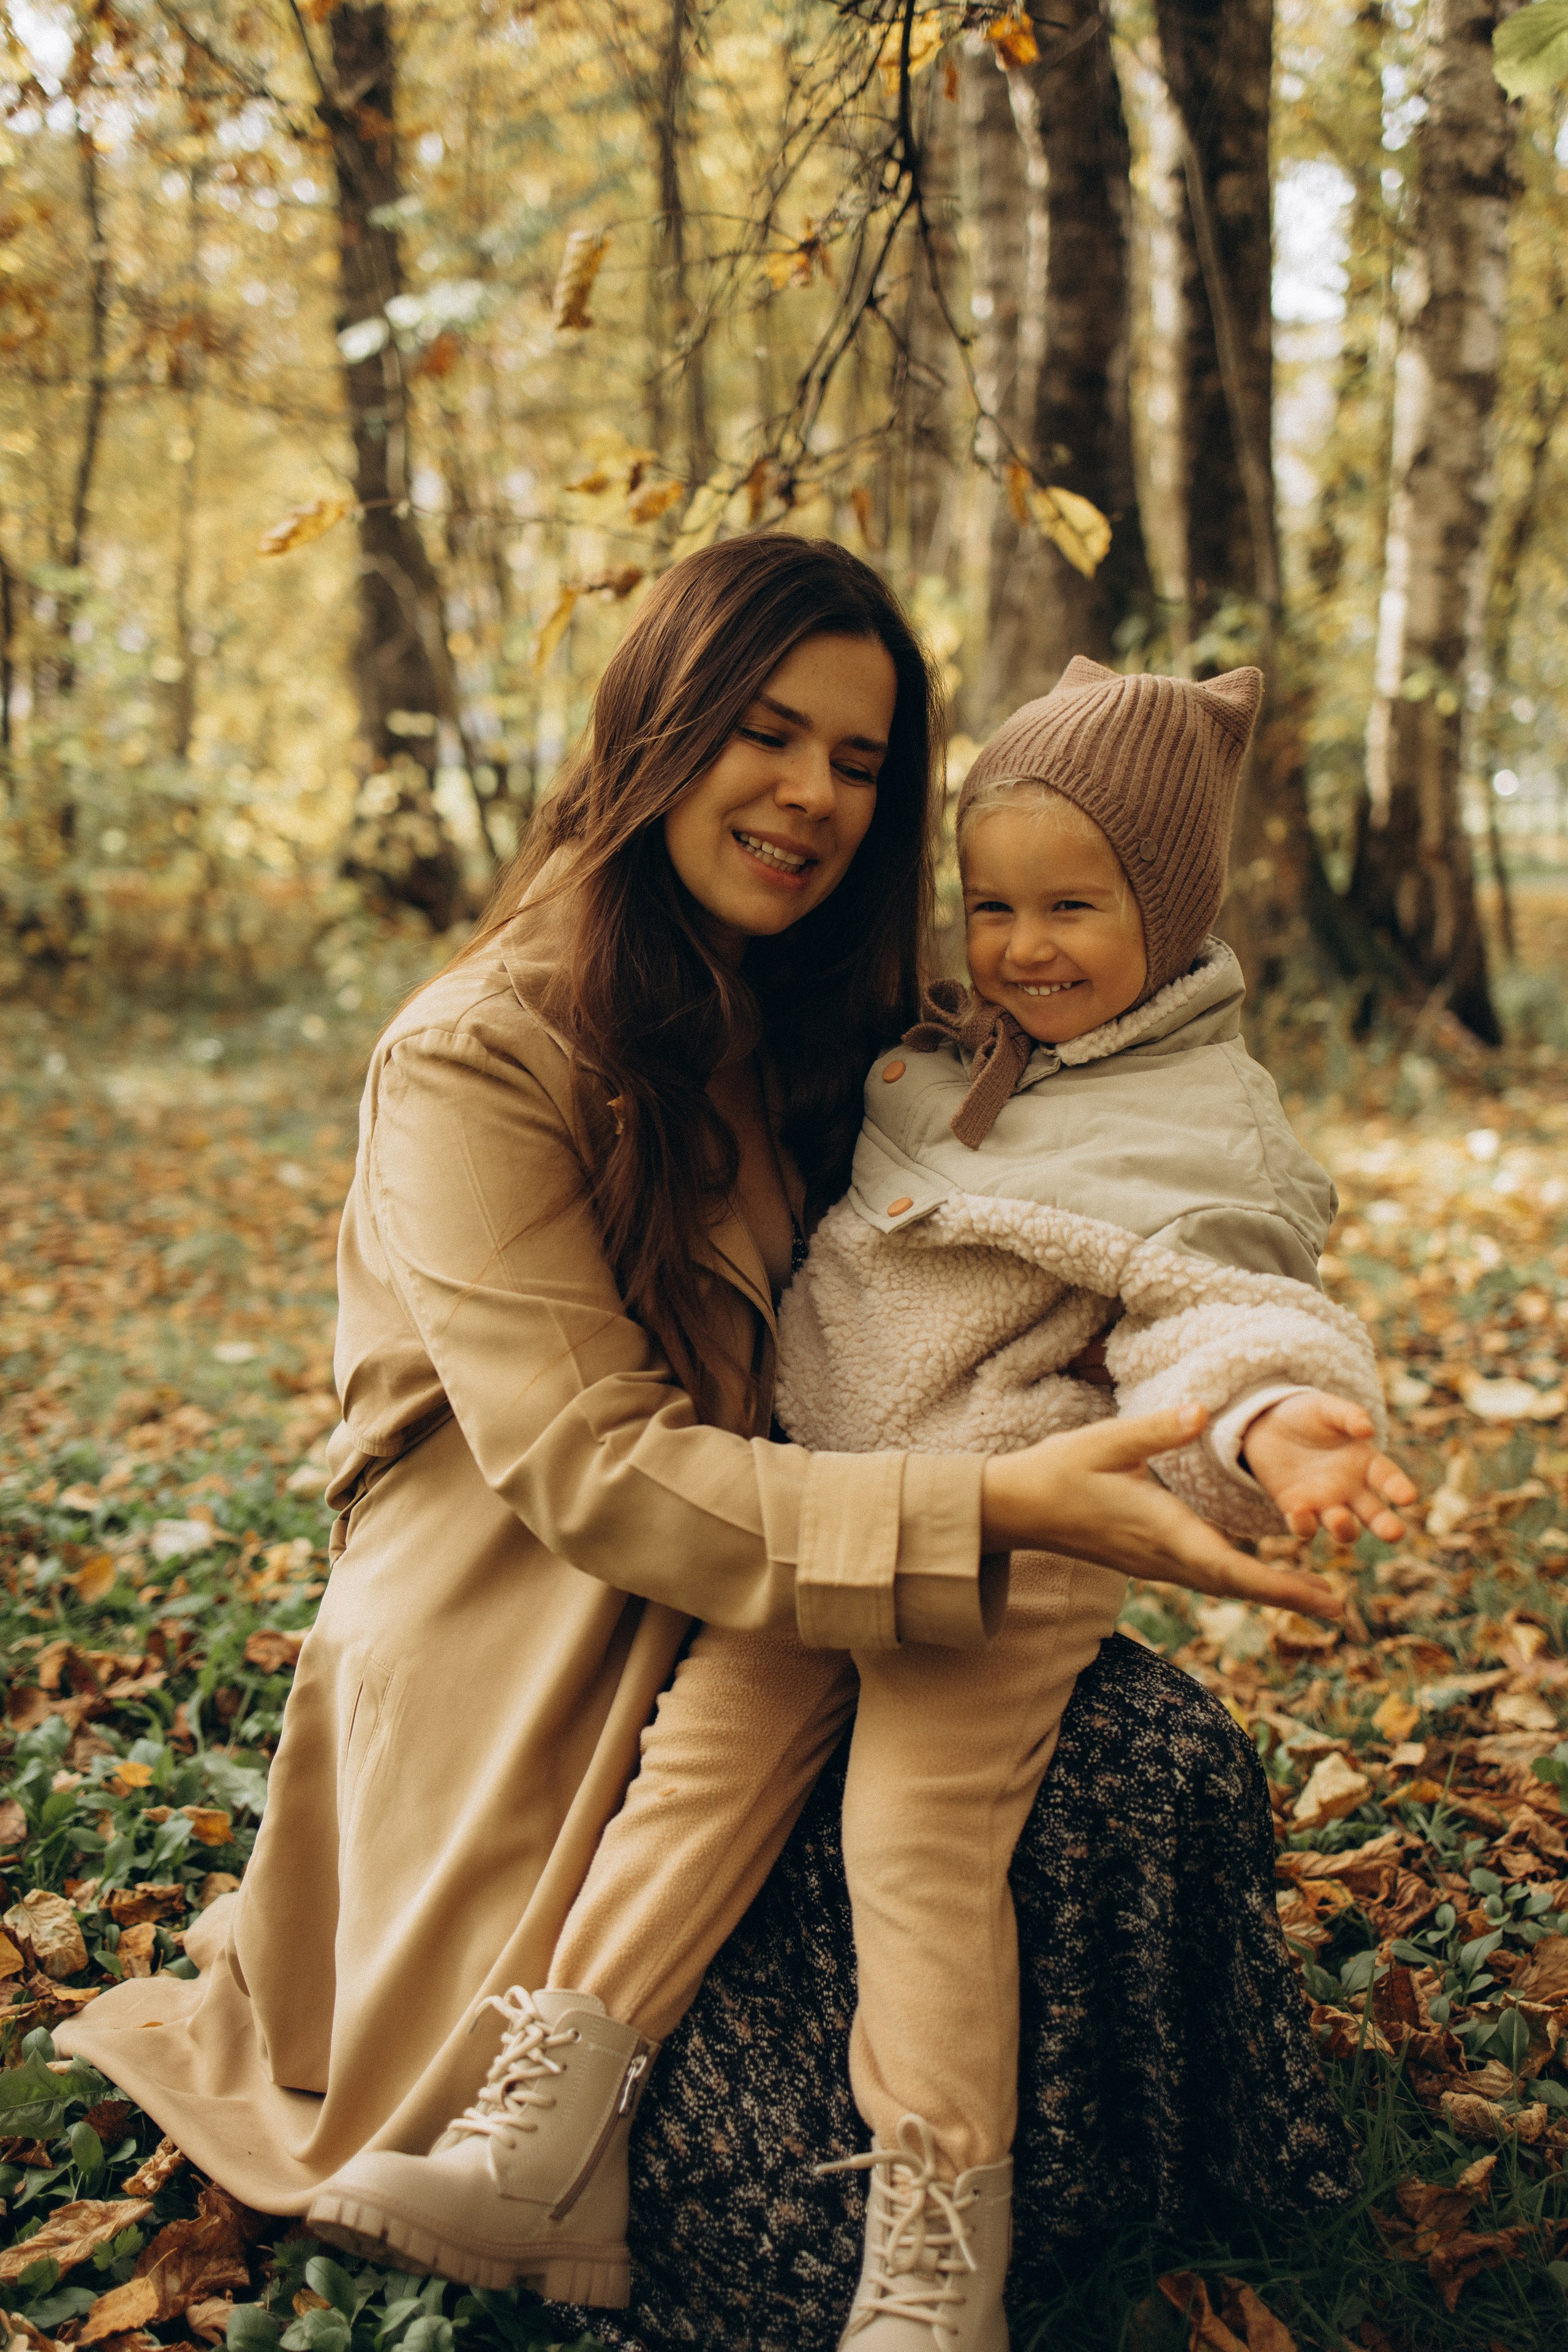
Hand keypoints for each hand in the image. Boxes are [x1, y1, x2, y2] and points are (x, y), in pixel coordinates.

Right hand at [980, 1406, 1342, 1619]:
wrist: (1015, 1508)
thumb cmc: (1056, 1471)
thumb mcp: (1104, 1440)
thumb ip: (1156, 1430)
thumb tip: (1204, 1412)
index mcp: (1160, 1528)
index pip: (1229, 1566)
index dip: (1280, 1585)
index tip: (1323, 1600)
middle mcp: (1163, 1555)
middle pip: (1235, 1585)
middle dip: (1288, 1597)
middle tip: (1340, 1611)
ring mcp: (1154, 1562)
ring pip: (1221, 1583)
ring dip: (1267, 1591)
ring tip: (1314, 1596)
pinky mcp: (1148, 1558)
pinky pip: (1204, 1575)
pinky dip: (1239, 1579)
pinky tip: (1257, 1572)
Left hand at [1240, 1389, 1416, 1543]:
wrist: (1267, 1425)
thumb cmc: (1306, 1415)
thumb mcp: (1327, 1408)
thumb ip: (1348, 1416)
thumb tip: (1368, 1430)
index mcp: (1366, 1462)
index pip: (1388, 1478)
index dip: (1399, 1488)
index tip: (1408, 1497)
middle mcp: (1351, 1488)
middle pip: (1375, 1514)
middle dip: (1386, 1526)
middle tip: (1394, 1533)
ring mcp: (1325, 1503)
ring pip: (1343, 1529)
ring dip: (1344, 1529)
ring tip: (1338, 1517)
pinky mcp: (1297, 1510)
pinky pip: (1305, 1527)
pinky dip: (1303, 1524)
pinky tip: (1299, 1511)